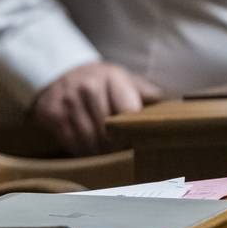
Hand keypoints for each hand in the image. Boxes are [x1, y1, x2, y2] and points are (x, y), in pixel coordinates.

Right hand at [33, 61, 162, 154]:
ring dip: (100, 153)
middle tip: (124, 154)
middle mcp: (87, 86)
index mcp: (112, 77)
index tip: (139, 142)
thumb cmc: (103, 83)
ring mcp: (67, 99)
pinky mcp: (51, 112)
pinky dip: (81, 150)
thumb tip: (175, 109)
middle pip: (108, 130)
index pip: (128, 112)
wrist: (61, 72)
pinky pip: (70, 141)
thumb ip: (147, 93)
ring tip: (108, 155)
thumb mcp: (126, 79)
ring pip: (89, 139)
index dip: (134, 131)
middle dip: (117, 146)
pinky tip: (89, 150)